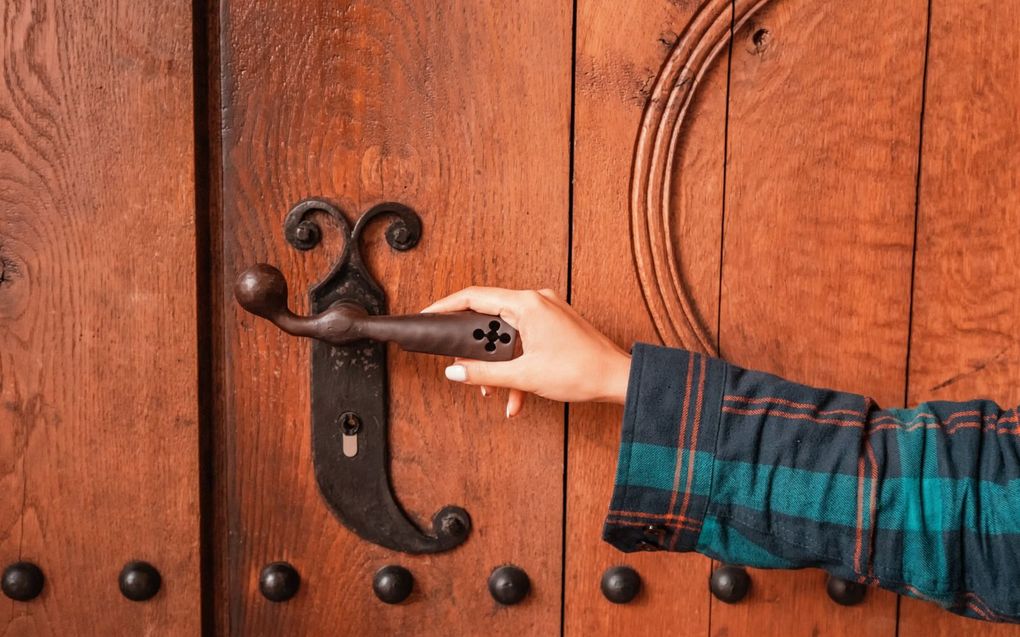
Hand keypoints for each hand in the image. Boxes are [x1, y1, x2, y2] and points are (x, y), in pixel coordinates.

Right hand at [421, 287, 631, 417]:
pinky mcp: (555, 325)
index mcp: (527, 304)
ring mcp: (547, 312)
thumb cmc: (582, 371)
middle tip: (461, 364)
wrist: (618, 379)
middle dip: (476, 349)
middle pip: (489, 317)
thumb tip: (455, 370)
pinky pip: (524, 340)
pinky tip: (517, 395)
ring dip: (499, 365)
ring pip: (507, 335)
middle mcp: (536, 301)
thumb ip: (484, 373)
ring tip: (495, 391)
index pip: (474, 297)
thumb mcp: (524, 375)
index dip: (446, 307)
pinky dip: (517, 365)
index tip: (428, 316)